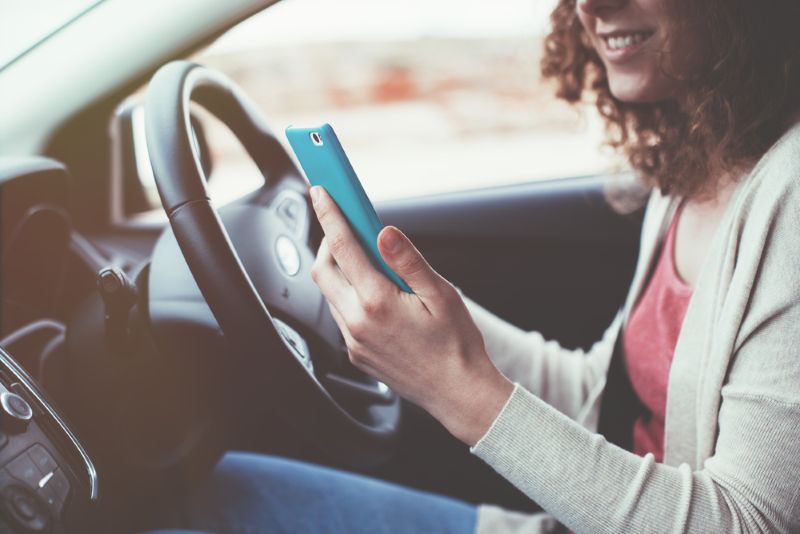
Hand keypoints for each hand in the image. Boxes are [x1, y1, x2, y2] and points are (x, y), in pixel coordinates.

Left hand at [309, 186, 512, 445]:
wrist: (458, 393)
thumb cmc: (456, 345)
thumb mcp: (442, 294)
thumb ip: (407, 260)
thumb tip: (384, 231)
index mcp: (378, 302)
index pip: (344, 247)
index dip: (330, 214)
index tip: (321, 192)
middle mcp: (358, 322)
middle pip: (324, 270)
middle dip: (328, 243)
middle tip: (345, 227)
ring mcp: (354, 341)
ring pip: (329, 294)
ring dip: (338, 271)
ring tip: (364, 259)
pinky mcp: (356, 354)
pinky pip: (340, 316)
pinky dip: (347, 296)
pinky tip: (372, 293)